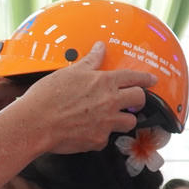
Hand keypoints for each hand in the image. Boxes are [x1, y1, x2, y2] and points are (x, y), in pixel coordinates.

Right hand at [19, 42, 156, 154]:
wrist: (36, 123)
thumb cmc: (48, 96)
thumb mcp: (70, 72)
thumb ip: (90, 61)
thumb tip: (99, 47)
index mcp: (104, 82)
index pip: (134, 78)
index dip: (146, 79)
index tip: (152, 80)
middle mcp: (110, 102)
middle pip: (140, 100)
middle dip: (138, 99)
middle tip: (132, 100)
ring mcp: (106, 123)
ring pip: (129, 122)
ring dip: (122, 119)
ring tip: (110, 118)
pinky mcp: (97, 141)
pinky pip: (105, 139)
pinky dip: (98, 135)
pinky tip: (86, 131)